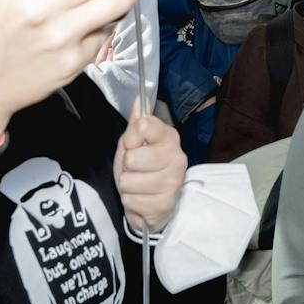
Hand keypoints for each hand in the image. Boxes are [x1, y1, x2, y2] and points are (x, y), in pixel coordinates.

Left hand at [115, 100, 186, 229]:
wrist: (148, 203)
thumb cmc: (141, 169)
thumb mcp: (134, 143)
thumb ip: (137, 122)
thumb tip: (140, 99)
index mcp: (169, 138)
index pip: (143, 125)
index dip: (131, 137)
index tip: (134, 145)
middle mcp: (177, 158)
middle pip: (131, 157)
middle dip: (126, 166)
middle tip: (136, 170)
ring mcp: (173, 183)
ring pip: (128, 181)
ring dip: (128, 186)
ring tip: (138, 186)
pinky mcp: (165, 205)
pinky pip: (130, 200)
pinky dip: (131, 202)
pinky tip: (142, 199)